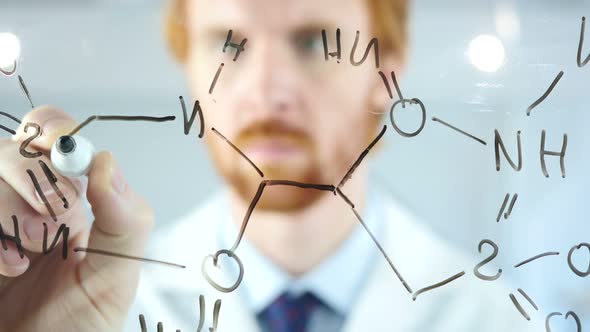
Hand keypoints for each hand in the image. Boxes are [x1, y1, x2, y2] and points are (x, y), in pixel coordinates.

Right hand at [0, 106, 153, 330]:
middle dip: (31, 178)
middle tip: (50, 223)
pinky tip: (6, 266)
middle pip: (11, 151)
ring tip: (26, 257)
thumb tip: (108, 163)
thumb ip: (124, 223)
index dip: (52, 129)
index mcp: (70, 205)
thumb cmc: (78, 331)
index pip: (54, 138)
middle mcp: (26, 207)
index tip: (57, 143)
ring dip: (7, 209)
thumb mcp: (114, 281)